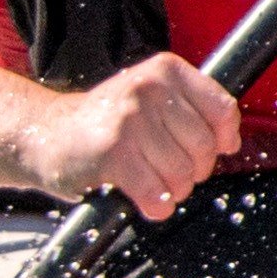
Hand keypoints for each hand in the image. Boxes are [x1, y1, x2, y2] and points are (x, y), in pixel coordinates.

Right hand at [26, 52, 242, 219]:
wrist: (46, 134)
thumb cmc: (106, 123)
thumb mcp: (151, 98)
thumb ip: (192, 110)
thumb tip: (231, 141)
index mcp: (166, 70)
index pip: (223, 109)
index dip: (224, 140)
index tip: (215, 151)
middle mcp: (149, 88)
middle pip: (204, 147)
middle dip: (193, 171)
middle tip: (168, 171)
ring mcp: (130, 119)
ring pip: (182, 175)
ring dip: (172, 191)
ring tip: (152, 182)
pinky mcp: (113, 153)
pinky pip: (157, 195)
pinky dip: (156, 207)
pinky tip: (144, 199)